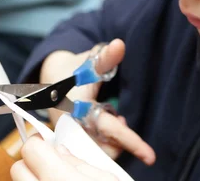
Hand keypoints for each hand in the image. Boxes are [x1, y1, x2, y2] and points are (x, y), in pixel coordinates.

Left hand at [11, 136, 117, 180]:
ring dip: (33, 178)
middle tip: (50, 163)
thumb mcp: (106, 178)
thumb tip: (61, 152)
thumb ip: (79, 162)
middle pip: (17, 169)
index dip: (39, 143)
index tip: (47, 144)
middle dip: (31, 163)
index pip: (30, 148)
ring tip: (54, 178)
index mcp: (58, 178)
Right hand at [40, 39, 155, 164]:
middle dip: (120, 144)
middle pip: (103, 149)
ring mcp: (70, 136)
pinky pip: (92, 151)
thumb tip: (119, 44)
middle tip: (124, 122)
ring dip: (113, 143)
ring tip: (116, 122)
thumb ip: (105, 56)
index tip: (149, 155)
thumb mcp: (89, 61)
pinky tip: (109, 130)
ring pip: (98, 153)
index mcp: (76, 109)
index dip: (130, 140)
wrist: (51, 77)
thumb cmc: (73, 69)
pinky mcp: (71, 140)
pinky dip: (104, 145)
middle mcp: (72, 127)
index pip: (108, 128)